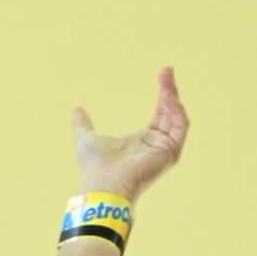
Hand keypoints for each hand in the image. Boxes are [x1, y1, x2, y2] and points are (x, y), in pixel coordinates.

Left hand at [73, 67, 189, 205]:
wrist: (102, 184)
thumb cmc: (95, 168)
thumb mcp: (87, 138)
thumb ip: (83, 124)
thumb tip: (76, 110)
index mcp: (143, 141)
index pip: (160, 113)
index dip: (163, 94)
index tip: (164, 74)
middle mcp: (157, 146)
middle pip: (171, 113)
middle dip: (170, 91)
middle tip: (167, 71)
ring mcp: (165, 151)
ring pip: (178, 118)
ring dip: (174, 98)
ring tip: (167, 82)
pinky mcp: (170, 153)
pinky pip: (181, 127)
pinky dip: (178, 112)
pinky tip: (169, 98)